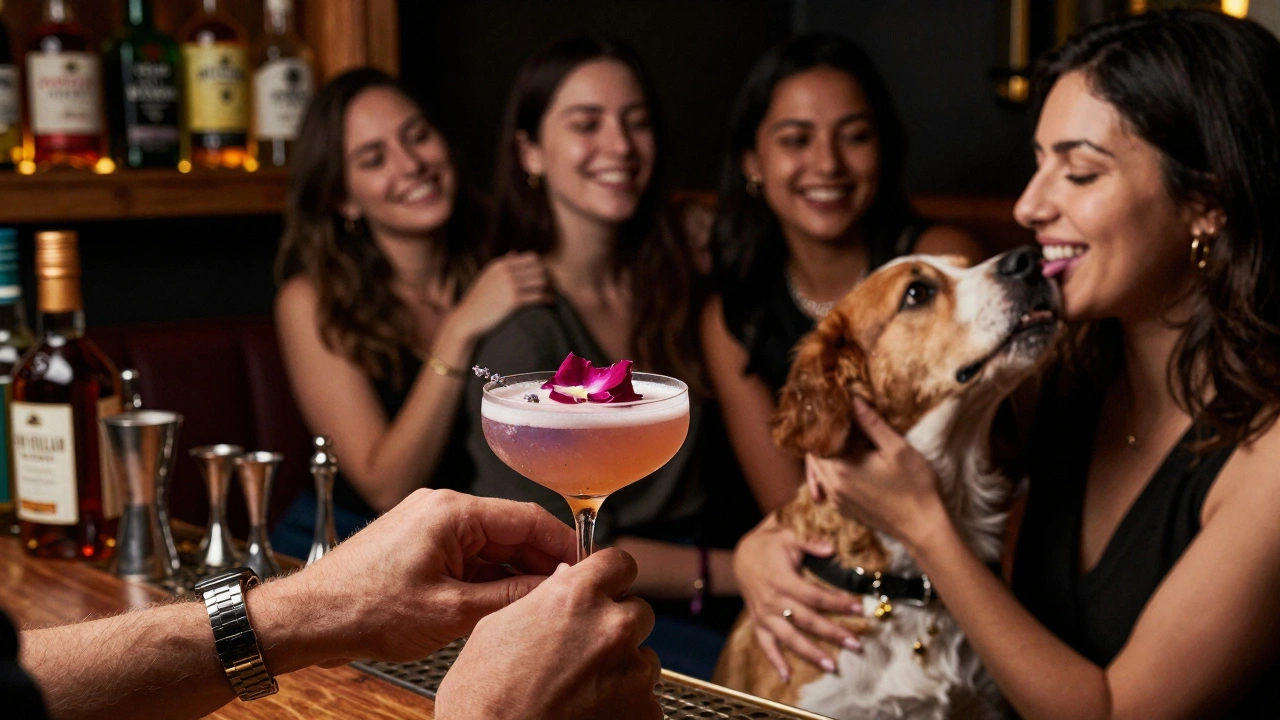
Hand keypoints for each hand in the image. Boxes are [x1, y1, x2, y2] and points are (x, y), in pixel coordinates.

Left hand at [291, 489, 575, 663]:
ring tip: (540, 604)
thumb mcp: (452, 612)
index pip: (528, 518)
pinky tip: (505, 603)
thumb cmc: (364, 611)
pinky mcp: (418, 543)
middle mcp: (441, 508)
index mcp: (452, 512)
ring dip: (516, 573)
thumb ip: (510, 598)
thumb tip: (554, 589)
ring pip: (491, 545)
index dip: (563, 543)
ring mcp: (428, 525)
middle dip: (542, 561)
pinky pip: (468, 554)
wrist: (309, 619)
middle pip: (511, 530)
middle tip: (570, 591)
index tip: (587, 565)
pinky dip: (489, 577)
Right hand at [435, 549, 662, 719]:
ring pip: (644, 658)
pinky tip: (590, 712)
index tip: (606, 589)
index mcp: (577, 598)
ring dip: (622, 668)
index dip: (611, 577)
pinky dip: (625, 705)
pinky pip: (646, 699)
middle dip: (617, 626)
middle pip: (639, 611)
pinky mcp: (644, 712)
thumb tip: (568, 578)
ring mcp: (633, 673)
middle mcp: (612, 629)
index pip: (620, 563)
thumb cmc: (483, 696)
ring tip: (581, 690)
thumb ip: (547, 597)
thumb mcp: (499, 627)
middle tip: (586, 651)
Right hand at [447, 251, 551, 344]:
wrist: (466, 319)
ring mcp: (509, 285)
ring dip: (550, 289)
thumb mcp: (487, 277)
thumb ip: (502, 264)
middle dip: (550, 278)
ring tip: (552, 296)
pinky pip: (538, 296)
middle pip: (540, 269)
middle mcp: (506, 272)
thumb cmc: (478, 300)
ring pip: (542, 282)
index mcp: (500, 264)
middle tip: (553, 288)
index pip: (532, 258)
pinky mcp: (513, 301)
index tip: (547, 278)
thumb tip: (514, 253)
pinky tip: (550, 303)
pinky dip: (547, 299)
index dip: (543, 268)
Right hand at [733, 513, 863, 679]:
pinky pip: (765, 644)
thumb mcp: (787, 535)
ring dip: (810, 653)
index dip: (838, 603)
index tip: (859, 608)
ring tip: (831, 666)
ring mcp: (764, 614)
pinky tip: (786, 677)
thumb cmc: (769, 544)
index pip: (815, 596)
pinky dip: (774, 661)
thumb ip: (810, 542)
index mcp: (783, 580)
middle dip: (833, 633)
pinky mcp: (758, 621)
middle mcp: (773, 601)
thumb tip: (831, 549)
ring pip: (789, 638)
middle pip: (807, 621)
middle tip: (855, 645)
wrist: (740, 555)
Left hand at [807, 398, 945, 543]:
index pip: (816, 438)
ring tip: (843, 437)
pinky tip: (848, 460)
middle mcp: (832, 486)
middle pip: (813, 454)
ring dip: (826, 453)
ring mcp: (836, 500)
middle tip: (838, 419)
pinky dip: (831, 470)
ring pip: (819, 470)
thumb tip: (852, 400)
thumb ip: (871, 423)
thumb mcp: (897, 448)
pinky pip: (827, 484)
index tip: (834, 407)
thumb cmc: (914, 486)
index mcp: (841, 468)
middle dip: (823, 436)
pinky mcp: (843, 509)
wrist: (922, 527)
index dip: (823, 421)